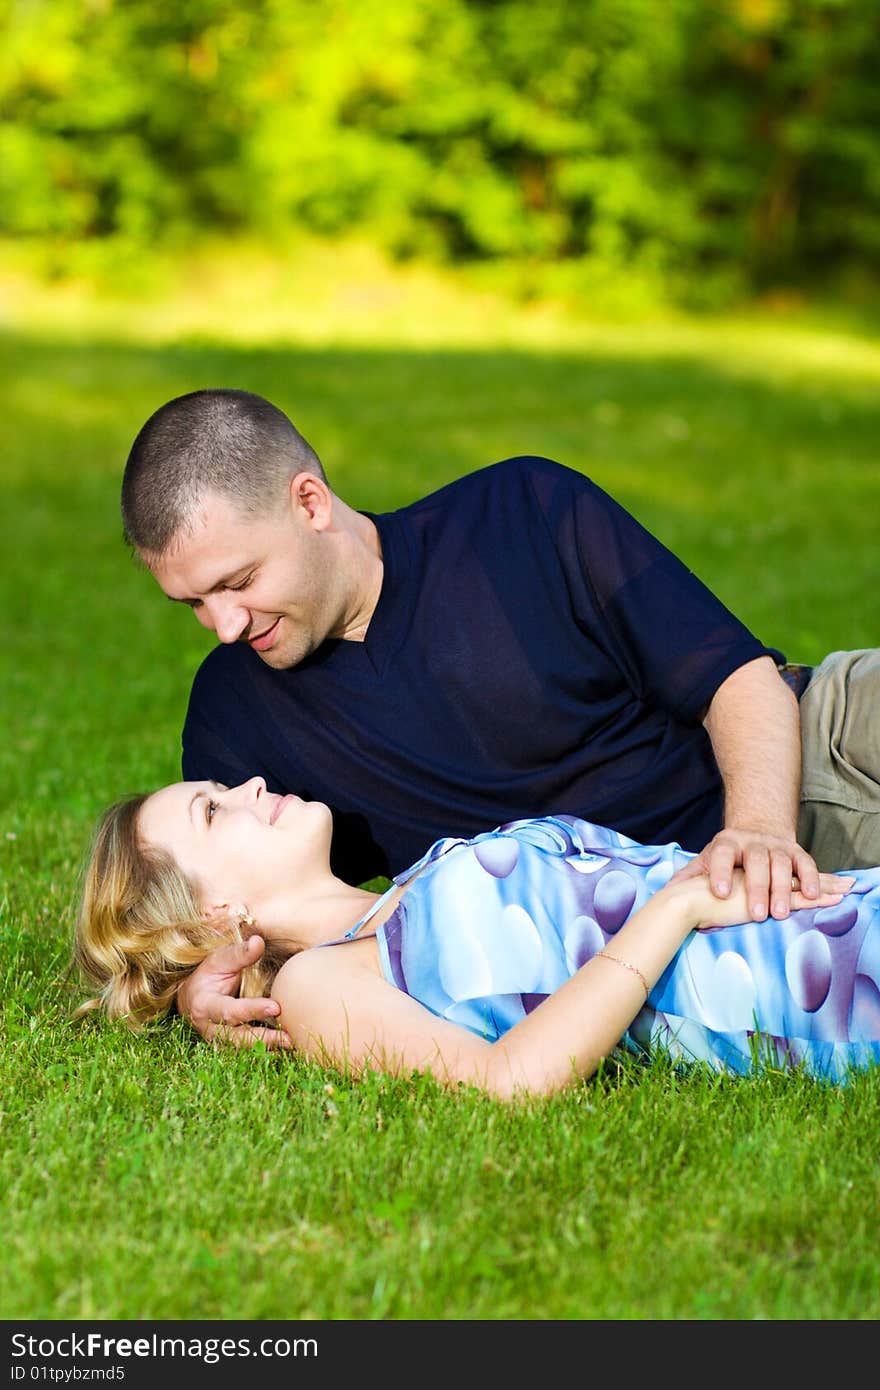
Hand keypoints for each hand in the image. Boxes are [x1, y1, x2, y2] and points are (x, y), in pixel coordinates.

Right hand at [176, 936, 292, 1048]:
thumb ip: (239, 954)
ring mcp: (219, 1041)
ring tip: (293, 1044)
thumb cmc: (208, 975)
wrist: (192, 998)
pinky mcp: (229, 1047)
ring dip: (269, 1048)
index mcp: (205, 1006)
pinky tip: (287, 1047)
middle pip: (238, 1038)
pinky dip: (267, 1050)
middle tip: (289, 1038)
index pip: (230, 1011)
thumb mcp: (219, 960)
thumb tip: (258, 942)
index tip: (276, 1007)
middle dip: (264, 1039)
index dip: (253, 1010)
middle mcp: (210, 1029)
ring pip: (244, 1049)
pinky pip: (248, 1052)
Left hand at [668, 828, 853, 919]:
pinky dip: (809, 878)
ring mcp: (775, 845)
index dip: (720, 873)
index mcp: (725, 843)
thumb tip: (666, 892)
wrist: (757, 829)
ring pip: (780, 864)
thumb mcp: (707, 861)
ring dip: (782, 889)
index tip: (719, 893)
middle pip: (756, 862)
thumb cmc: (727, 856)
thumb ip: (689, 876)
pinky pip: (805, 863)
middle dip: (757, 888)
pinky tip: (810, 895)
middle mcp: (752, 842)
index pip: (721, 856)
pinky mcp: (795, 851)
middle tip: (758, 916)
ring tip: (781, 913)